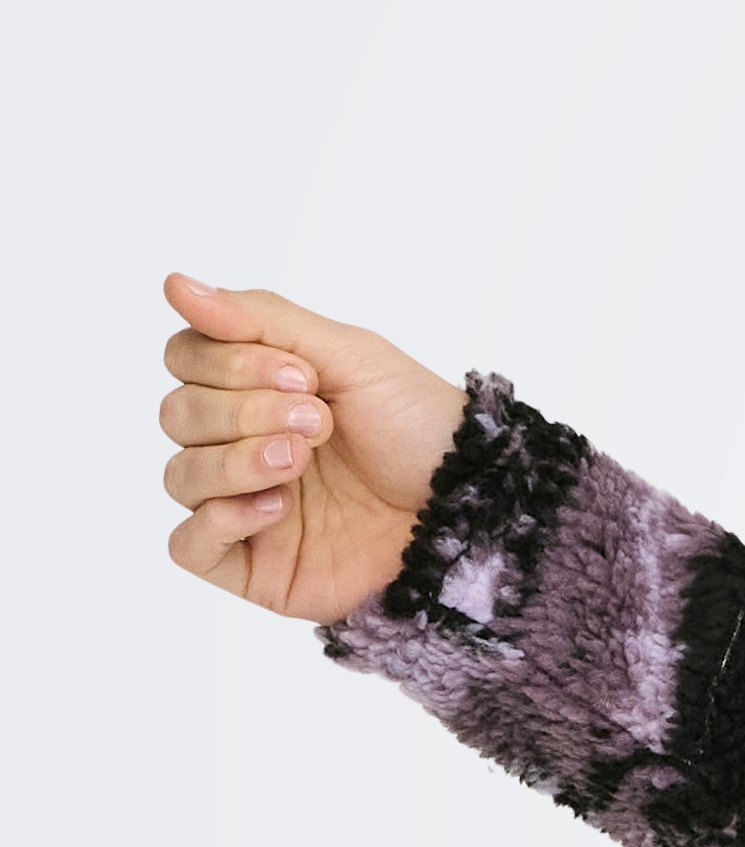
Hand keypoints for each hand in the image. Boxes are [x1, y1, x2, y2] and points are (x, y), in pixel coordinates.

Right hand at [158, 274, 465, 620]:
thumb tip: (174, 283)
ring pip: (178, 475)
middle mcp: (243, 443)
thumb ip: (259, 318)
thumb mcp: (350, 354)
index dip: (226, 361)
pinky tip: (279, 508)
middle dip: (241, 410)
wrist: (467, 507)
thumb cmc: (420, 429)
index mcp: (259, 388)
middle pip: (177, 413)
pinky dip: (221, 520)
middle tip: (318, 420)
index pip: (185, 358)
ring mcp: (244, 504)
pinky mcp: (253, 564)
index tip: (301, 374)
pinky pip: (188, 545)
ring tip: (300, 460)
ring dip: (235, 460)